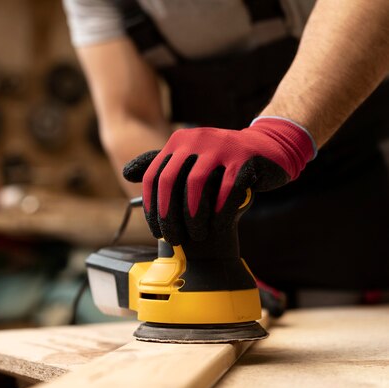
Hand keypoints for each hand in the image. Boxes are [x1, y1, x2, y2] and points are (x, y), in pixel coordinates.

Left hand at [123, 117, 315, 243]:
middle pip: (170, 181)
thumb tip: (126, 174)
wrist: (270, 148)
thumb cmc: (223, 161)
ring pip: (197, 185)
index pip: (154, 176)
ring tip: (196, 235)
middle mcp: (196, 139)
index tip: (156, 231)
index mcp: (178, 141)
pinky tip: (217, 226)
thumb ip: (161, 165)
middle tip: (173, 238)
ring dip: (193, 216)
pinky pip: (227, 188)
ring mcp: (221, 146)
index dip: (152, 207)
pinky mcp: (244, 158)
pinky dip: (219, 210)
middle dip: (168, 215)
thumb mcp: (190, 158)